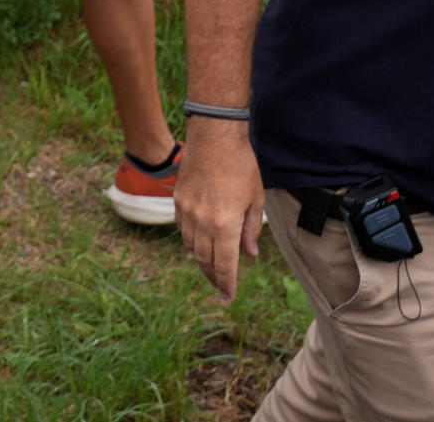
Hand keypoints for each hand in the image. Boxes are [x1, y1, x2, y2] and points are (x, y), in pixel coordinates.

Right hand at [177, 122, 266, 298]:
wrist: (214, 137)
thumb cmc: (241, 166)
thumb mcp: (255, 200)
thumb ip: (251, 229)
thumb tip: (249, 253)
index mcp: (225, 225)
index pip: (224, 264)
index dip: (226, 283)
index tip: (228, 296)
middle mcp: (202, 221)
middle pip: (204, 259)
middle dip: (213, 276)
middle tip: (220, 287)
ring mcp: (187, 210)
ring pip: (190, 245)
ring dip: (200, 259)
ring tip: (210, 267)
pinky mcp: (178, 199)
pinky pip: (182, 228)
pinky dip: (190, 239)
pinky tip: (198, 242)